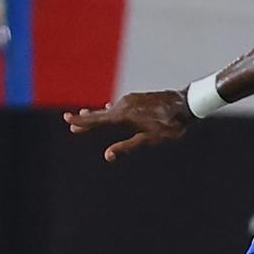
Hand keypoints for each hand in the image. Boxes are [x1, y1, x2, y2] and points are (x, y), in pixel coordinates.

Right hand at [65, 90, 194, 161]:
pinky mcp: (139, 97)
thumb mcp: (148, 140)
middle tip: (70, 121)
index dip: (82, 121)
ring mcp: (131, 99)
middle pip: (100, 114)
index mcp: (122, 115)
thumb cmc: (168, 126)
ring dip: (98, 113)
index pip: (97, 120)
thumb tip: (107, 156)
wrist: (186, 104)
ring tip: (86, 114)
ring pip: (110, 109)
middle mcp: (124, 104)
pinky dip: (111, 109)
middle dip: (86, 119)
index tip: (68, 120)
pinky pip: (120, 104)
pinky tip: (110, 107)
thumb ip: (127, 147)